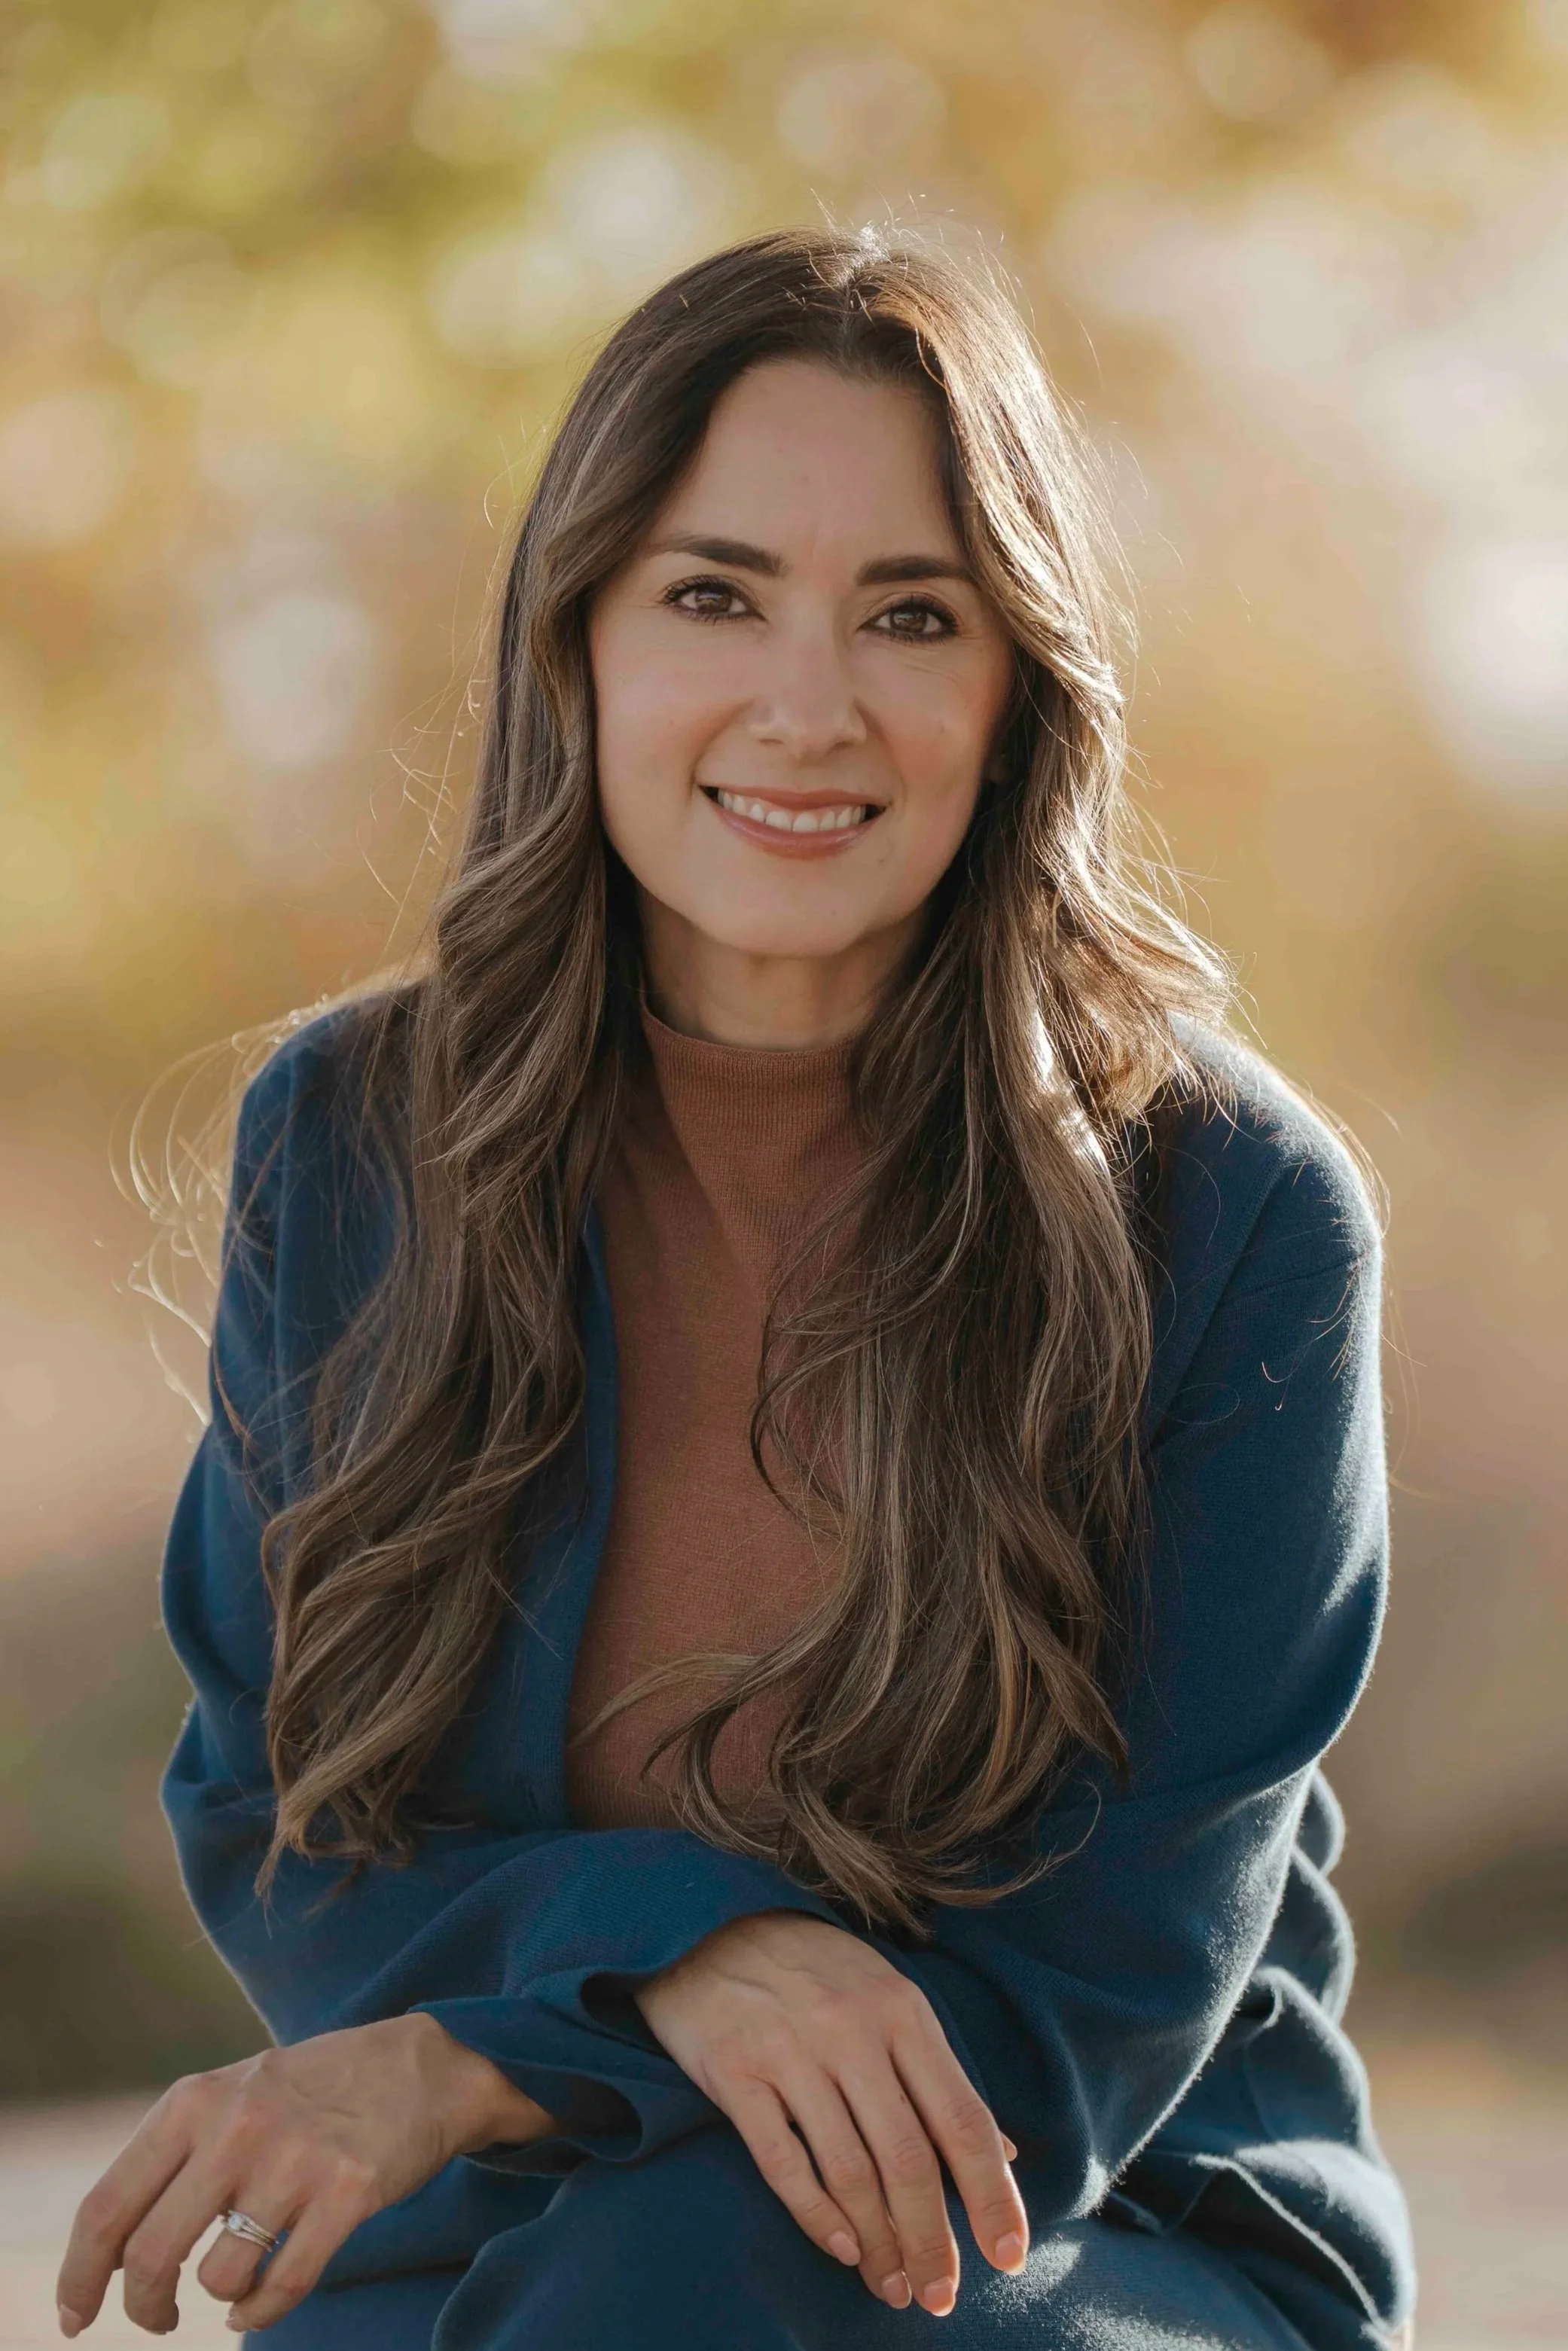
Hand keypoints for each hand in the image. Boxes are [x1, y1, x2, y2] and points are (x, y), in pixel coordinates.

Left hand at [54, 2013, 552, 2336]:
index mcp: (194, 2101)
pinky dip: (259, 2313)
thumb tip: (105, 2251)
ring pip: (219, 2277)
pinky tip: (255, 2306)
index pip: (106, 2208)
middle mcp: (237, 2126)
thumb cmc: (309, 2092)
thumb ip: (173, 2155)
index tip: (75, 2317)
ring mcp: (295, 2159)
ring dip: (217, 2301)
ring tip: (230, 2288)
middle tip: (154, 2319)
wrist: (419, 2064)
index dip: (78, 2277)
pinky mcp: (348, 2191)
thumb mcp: (230, 2096)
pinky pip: (283, 2286)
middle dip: (142, 2307)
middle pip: (150, 2254)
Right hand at [633, 1910, 1027, 2318]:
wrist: (709, 1922)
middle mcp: (852, 2030)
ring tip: (894, 2286)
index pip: (961, 2120)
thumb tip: (1000, 2151)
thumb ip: (938, 2074)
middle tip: (940, 2296)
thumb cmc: (813, 1969)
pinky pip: (782, 2160)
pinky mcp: (734, 2070)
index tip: (1008, 2256)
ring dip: (878, 2242)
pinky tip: (840, 2248)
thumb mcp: (888, 1998)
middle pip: (907, 2159)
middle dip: (931, 2240)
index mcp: (903, 2013)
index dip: (990, 2195)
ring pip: (849, 2171)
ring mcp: (790, 2050)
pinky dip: (814, 2214)